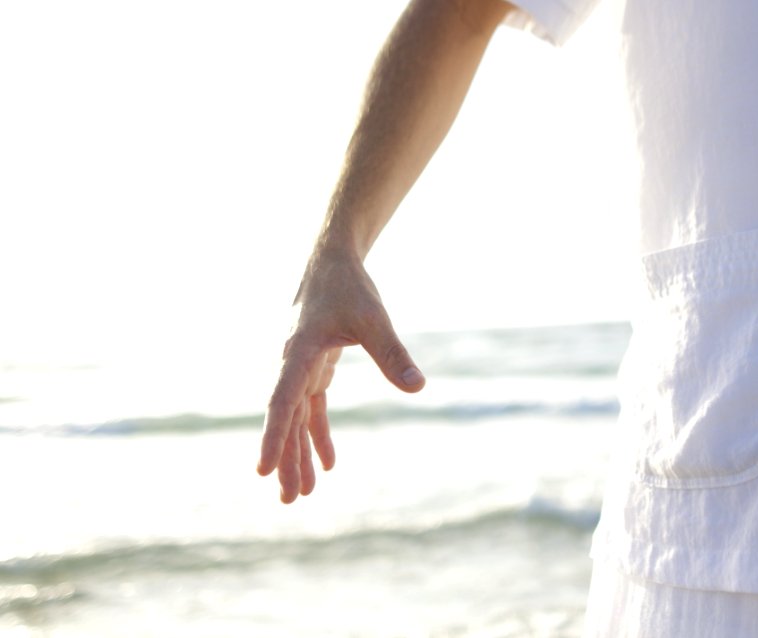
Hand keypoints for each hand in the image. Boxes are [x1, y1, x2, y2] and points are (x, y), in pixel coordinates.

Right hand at [257, 249, 425, 502]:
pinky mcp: (314, 367)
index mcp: (297, 352)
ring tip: (301, 495)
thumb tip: (417, 388)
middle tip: (288, 501)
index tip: (261, 470)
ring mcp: (301, 368)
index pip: (281, 401)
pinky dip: (318, 435)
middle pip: (286, 420)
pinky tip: (328, 463)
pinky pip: (312, 409)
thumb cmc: (349, 287)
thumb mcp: (374, 319)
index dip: (272, 436)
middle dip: (286, 461)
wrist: (334, 261)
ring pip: (297, 420)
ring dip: (299, 455)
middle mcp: (292, 364)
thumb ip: (392, 354)